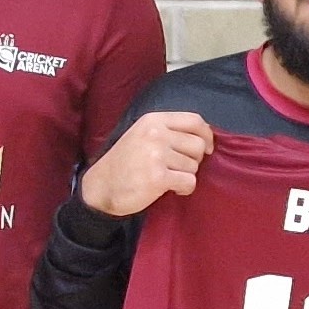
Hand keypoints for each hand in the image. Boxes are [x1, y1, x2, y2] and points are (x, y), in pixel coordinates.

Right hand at [82, 111, 211, 217]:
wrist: (101, 187)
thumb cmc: (125, 162)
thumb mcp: (142, 134)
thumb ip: (168, 131)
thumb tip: (204, 138)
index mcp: (153, 120)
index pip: (194, 120)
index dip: (207, 135)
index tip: (207, 148)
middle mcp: (156, 134)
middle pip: (198, 145)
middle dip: (193, 160)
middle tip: (177, 168)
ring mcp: (157, 155)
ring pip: (194, 166)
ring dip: (185, 175)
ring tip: (167, 178)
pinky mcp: (158, 177)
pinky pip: (189, 182)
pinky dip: (184, 189)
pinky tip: (170, 189)